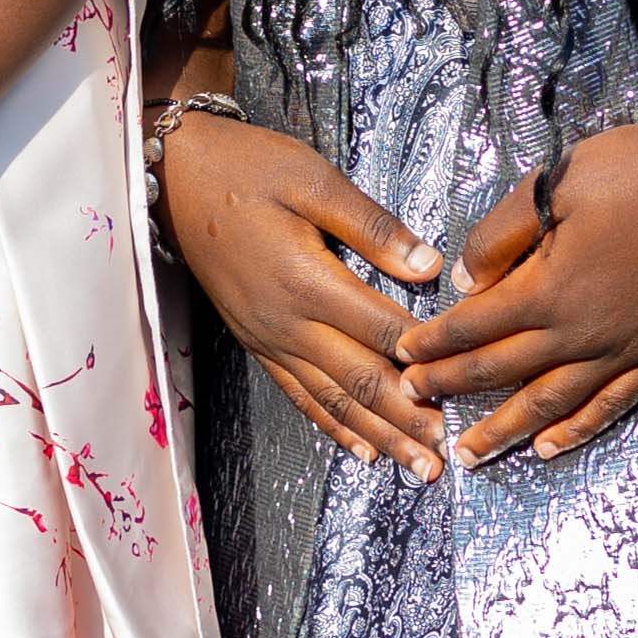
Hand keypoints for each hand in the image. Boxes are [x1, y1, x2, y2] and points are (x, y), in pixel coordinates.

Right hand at [158, 113, 446, 477]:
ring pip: (333, 400)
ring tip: (417, 468)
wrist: (174, 180)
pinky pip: (299, 395)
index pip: (382, 329)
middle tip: (447, 455)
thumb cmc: (247, 169)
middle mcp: (288, 322)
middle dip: (408, 420)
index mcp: (307, 280)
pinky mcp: (258, 344)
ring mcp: (270, 339)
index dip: (425, 358)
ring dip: (379, 436)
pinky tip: (362, 451)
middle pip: (361, 381)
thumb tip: (428, 266)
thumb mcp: (313, 179)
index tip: (463, 382)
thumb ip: (372, 226)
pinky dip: (334, 426)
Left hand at [399, 121, 637, 467]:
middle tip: (414, 404)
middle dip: (451, 388)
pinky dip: (578, 430)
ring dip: (506, 430)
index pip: (473, 329)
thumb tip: (465, 283)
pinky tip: (550, 447)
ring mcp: (623, 350)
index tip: (402, 357)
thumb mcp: (551, 185)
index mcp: (546, 291)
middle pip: (501, 371)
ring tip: (469, 454)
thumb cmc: (632, 170)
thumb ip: (500, 237)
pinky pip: (611, 404)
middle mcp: (579, 334)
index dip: (433, 345)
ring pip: (551, 404)